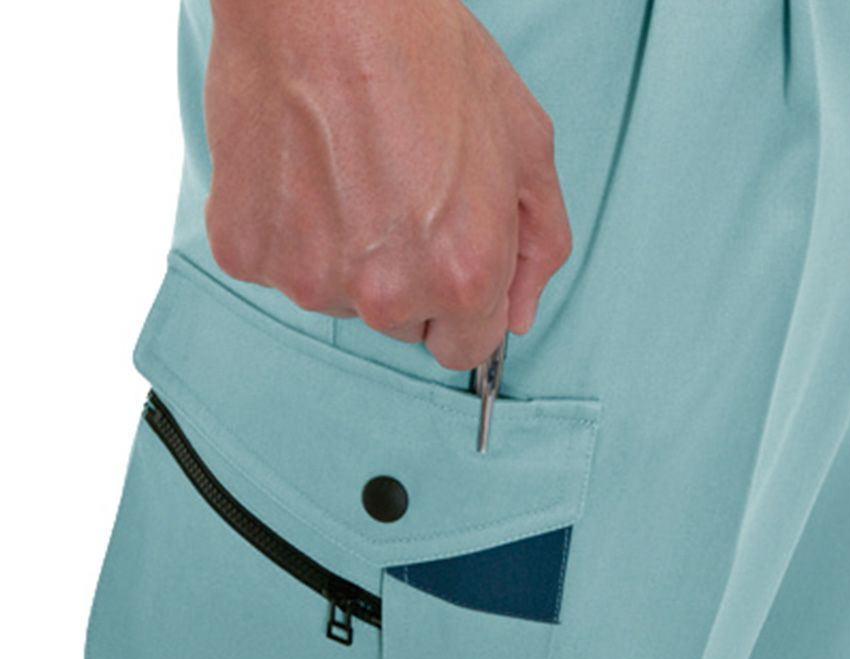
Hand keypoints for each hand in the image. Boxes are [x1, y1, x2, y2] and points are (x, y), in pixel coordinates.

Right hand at [204, 0, 571, 369]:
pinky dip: (291, 232)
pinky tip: (303, 170)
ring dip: (347, 255)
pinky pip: (280, 267)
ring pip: (339, 299)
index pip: (464, 348)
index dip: (462, 305)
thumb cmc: (427, 56)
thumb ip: (538, 247)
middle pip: (401, 325)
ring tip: (348, 171)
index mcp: (464, 276)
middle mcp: (386, 294)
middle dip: (408, 277)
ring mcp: (309, 279)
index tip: (448, 261)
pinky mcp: (247, 253)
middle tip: (398, 192)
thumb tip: (518, 317)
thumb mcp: (525, 144)